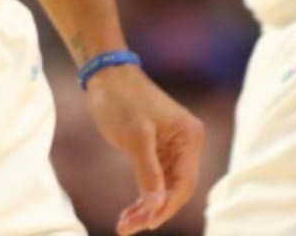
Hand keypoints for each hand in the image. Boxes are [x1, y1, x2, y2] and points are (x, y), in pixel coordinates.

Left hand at [83, 64, 204, 234]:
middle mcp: (186, 144)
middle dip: (153, 211)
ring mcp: (172, 148)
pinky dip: (143, 198)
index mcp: (189, 136)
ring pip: (164, 190)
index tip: (146, 224)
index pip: (184, 183)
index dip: (167, 206)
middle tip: (127, 227)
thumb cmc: (122, 99)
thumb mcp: (135, 137)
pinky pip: (155, 182)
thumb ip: (148, 174)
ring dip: (146, 208)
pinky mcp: (157, 151)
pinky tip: (128, 213)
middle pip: (175, 189)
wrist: (106, 75)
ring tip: (124, 224)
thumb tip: (157, 208)